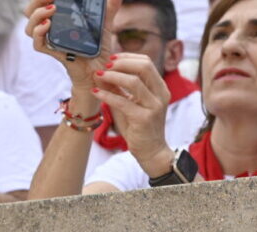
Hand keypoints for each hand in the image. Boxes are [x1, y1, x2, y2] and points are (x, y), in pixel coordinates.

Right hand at [25, 0, 121, 91]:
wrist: (100, 70)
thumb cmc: (98, 48)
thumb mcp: (105, 23)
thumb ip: (109, 8)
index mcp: (58, 19)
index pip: (41, 4)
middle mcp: (50, 29)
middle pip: (30, 13)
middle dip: (36, 2)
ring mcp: (50, 42)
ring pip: (30, 28)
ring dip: (37, 15)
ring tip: (52, 8)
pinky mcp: (53, 53)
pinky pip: (38, 44)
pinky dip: (39, 32)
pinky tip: (48, 24)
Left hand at [93, 53, 173, 175]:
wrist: (150, 150)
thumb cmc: (138, 127)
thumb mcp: (129, 104)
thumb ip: (119, 89)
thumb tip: (102, 73)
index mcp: (159, 87)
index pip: (146, 62)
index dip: (127, 57)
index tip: (111, 58)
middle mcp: (160, 94)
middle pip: (144, 66)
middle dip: (121, 63)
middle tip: (104, 65)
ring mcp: (154, 106)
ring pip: (134, 82)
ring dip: (113, 76)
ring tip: (98, 75)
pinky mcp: (144, 118)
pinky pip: (123, 102)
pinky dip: (107, 95)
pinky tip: (96, 92)